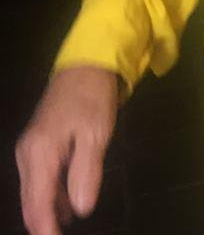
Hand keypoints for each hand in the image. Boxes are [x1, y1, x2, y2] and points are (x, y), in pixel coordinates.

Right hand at [16, 66, 118, 234]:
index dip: (45, 230)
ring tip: (64, 230)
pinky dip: (51, 196)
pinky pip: (40, 179)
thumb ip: (85, 172)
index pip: (37, 204)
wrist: (86, 66)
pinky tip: (68, 207)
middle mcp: (27, 155)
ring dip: (48, 212)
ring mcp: (30, 149)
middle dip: (43, 225)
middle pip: (30, 202)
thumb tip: (80, 209)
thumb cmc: (93, 98)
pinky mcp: (38, 144)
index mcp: (39, 154)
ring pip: (34, 192)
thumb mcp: (95, 135)